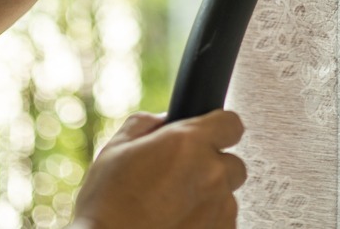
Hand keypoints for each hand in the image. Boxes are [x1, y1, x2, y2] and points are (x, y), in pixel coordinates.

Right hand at [71, 110, 246, 228]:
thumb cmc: (107, 205)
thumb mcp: (115, 149)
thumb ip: (145, 125)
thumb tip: (161, 121)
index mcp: (188, 143)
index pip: (231, 123)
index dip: (218, 128)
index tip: (208, 136)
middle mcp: (211, 174)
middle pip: (232, 163)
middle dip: (212, 167)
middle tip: (181, 177)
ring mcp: (220, 208)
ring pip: (227, 195)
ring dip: (208, 196)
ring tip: (172, 206)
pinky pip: (223, 221)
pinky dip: (207, 221)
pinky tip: (177, 222)